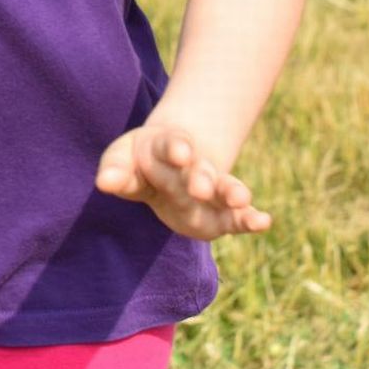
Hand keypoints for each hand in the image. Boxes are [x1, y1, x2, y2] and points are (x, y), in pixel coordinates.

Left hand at [94, 123, 271, 239]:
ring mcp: (210, 190)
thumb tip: (104, 183)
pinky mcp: (220, 215)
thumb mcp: (122, 160)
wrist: (171, 162)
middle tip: (200, 186)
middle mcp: (192, 168)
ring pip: (223, 189)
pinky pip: (237, 217)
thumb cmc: (140, 162)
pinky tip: (264, 222)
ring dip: (232, 193)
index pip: (169, 146)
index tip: (179, 151)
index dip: (175, 148)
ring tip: (240, 198)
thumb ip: (115, 171)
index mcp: (166, 149)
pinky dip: (250, 219)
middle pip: (198, 172)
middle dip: (200, 178)